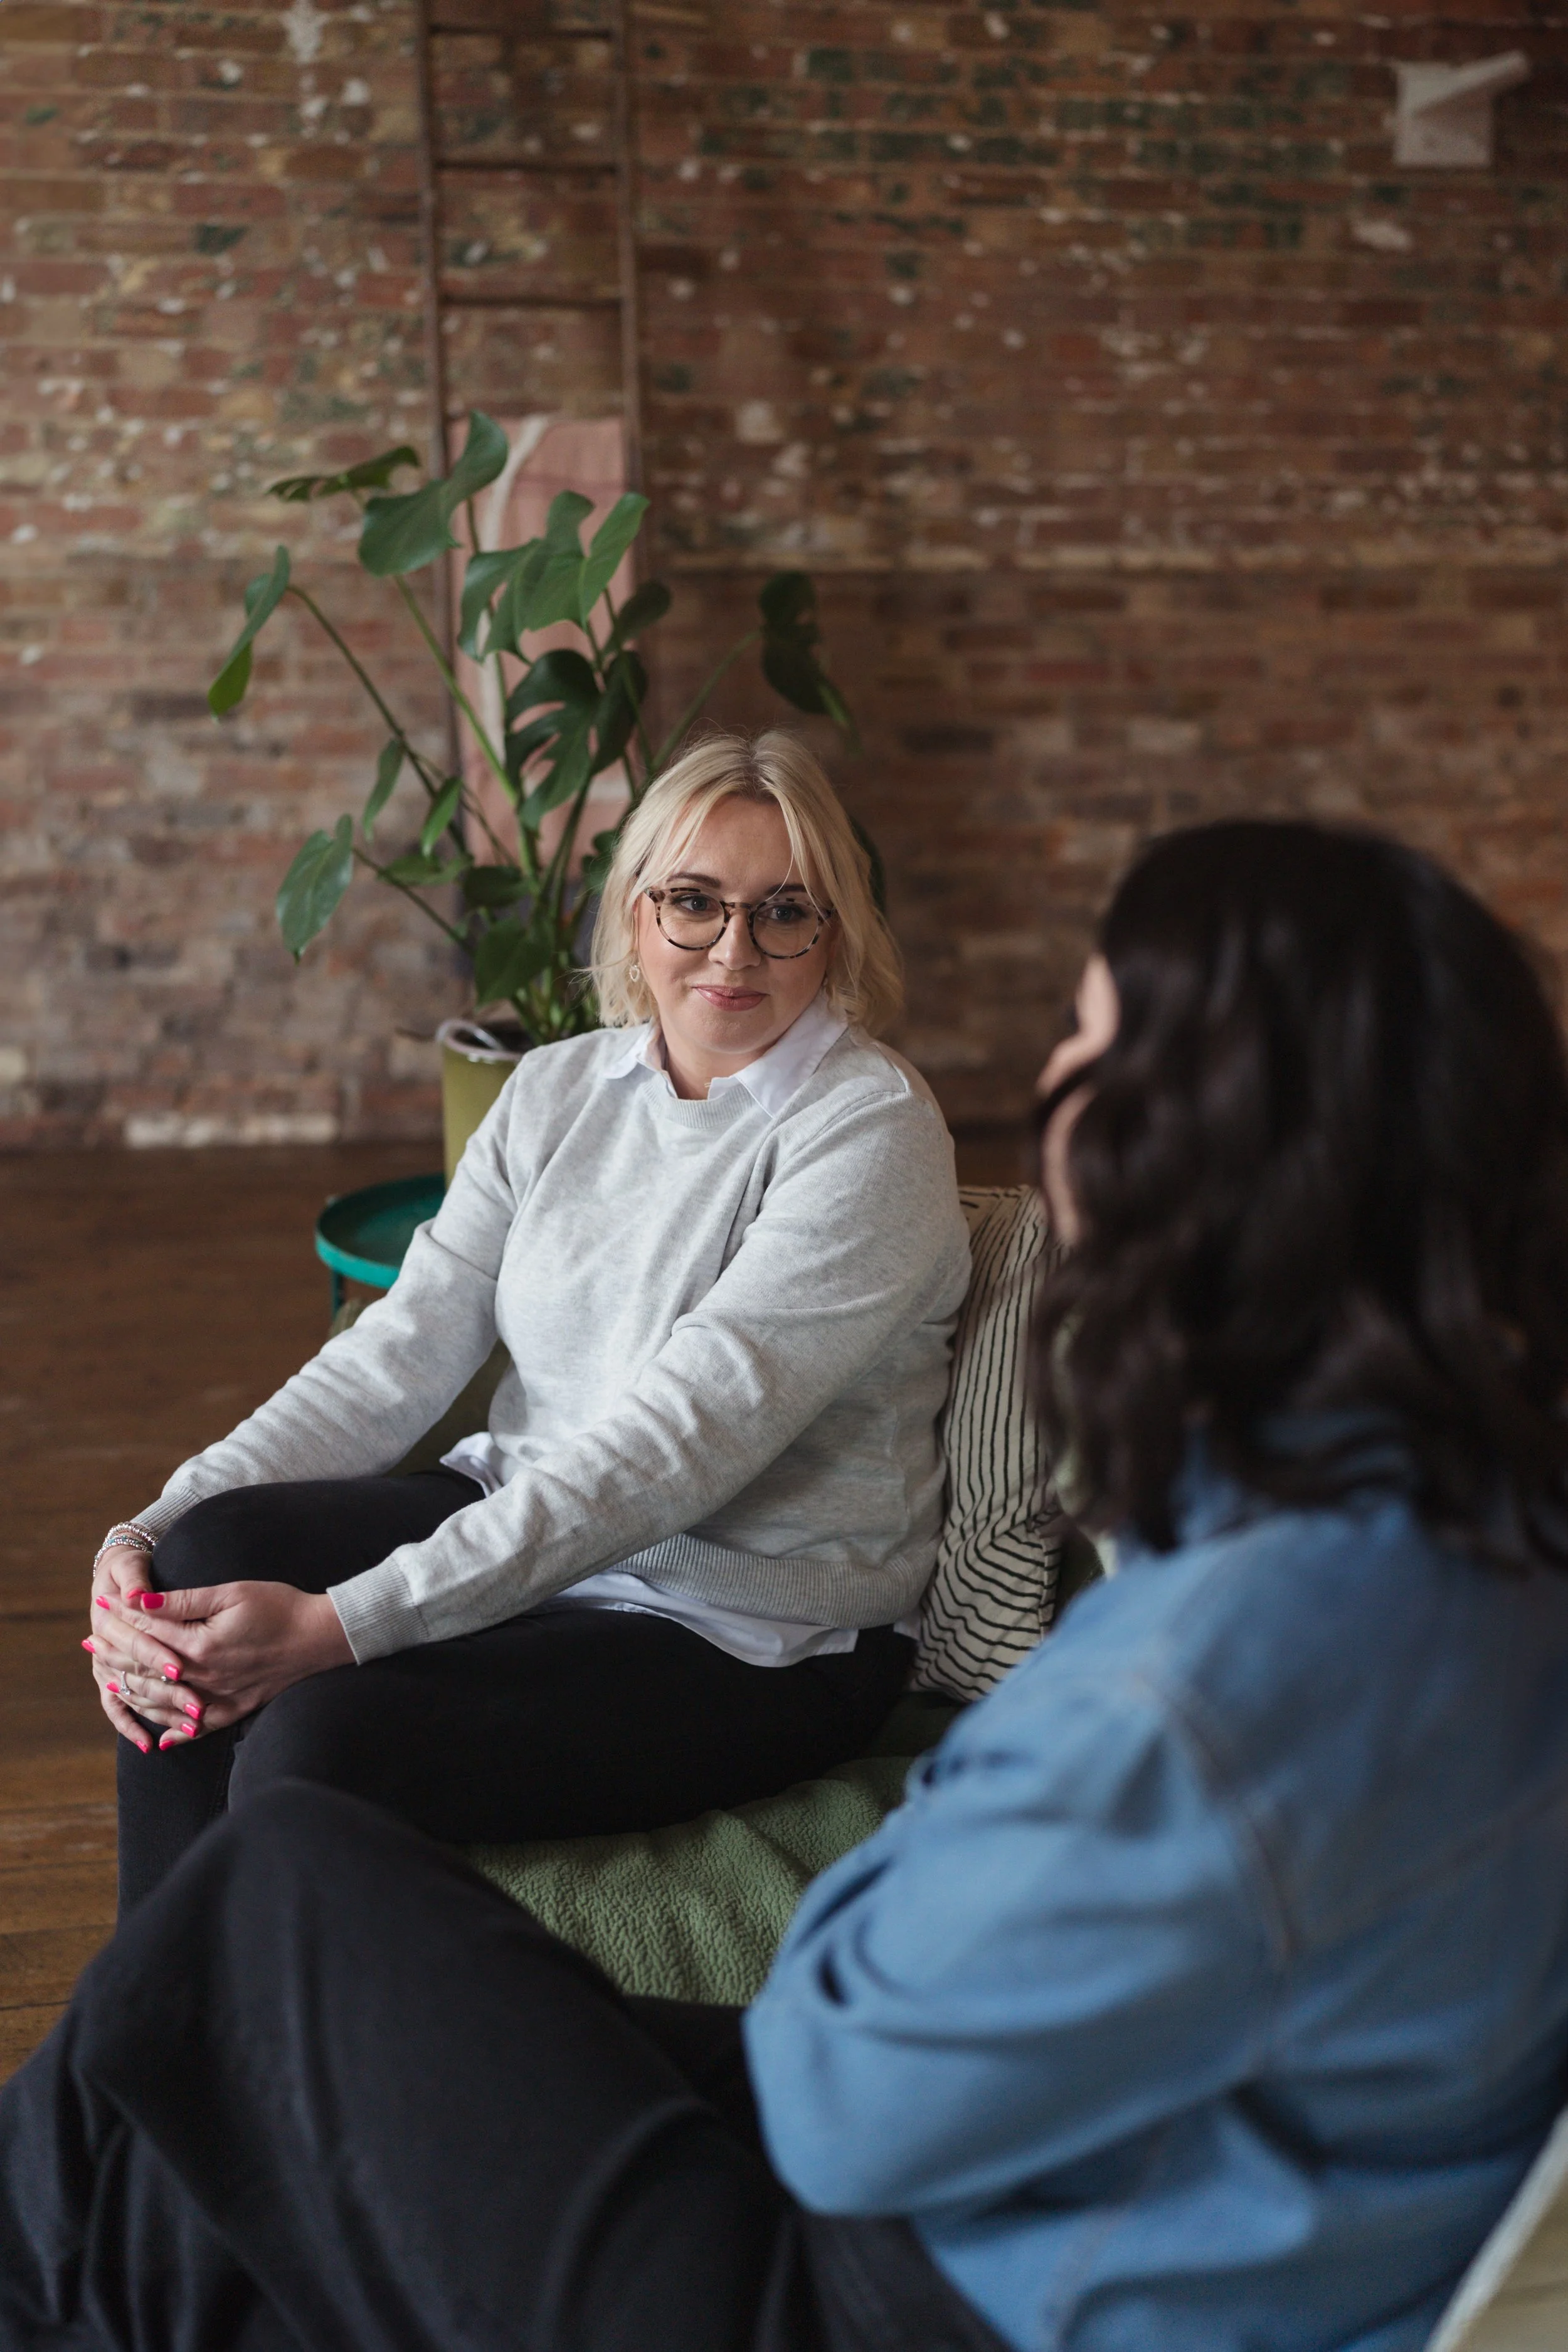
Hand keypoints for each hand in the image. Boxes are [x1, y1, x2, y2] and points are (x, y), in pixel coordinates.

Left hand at [87, 1574, 352, 1750]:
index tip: (101, 1604)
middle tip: (91, 1644)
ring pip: (163, 1703)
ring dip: (133, 1692)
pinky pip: (198, 1728)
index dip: (121, 1616)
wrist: (321, 1637)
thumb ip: (184, 1601)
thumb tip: (139, 1602)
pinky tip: (160, 1738)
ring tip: (108, 1680)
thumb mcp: (231, 1593)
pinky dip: (176, 1733)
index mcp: (201, 1646)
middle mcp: (204, 1677)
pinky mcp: (236, 1709)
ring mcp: (219, 1698)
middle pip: (147, 1669)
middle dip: (115, 1654)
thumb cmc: (279, 1607)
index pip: (148, 1632)